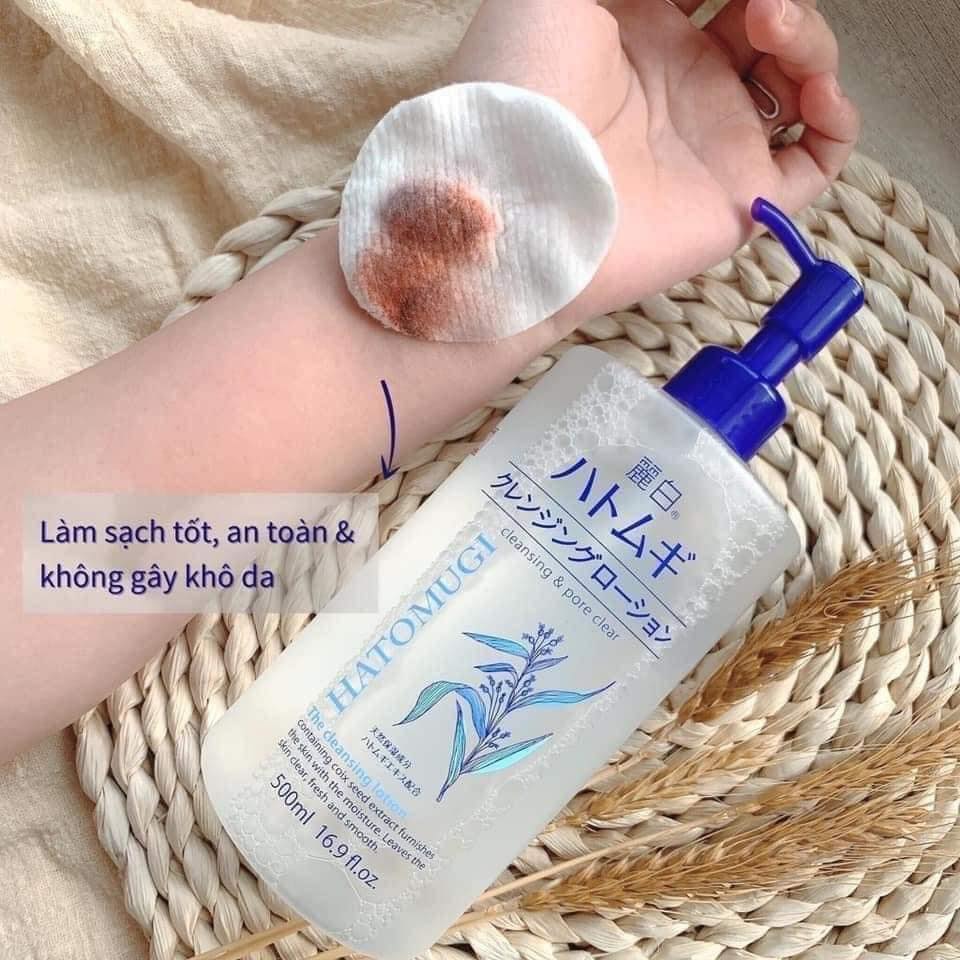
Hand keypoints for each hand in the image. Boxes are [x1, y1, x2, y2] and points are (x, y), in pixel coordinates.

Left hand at [448, 0, 858, 319]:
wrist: (513, 201)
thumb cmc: (519, 86)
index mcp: (639, 32)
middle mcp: (681, 86)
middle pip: (764, 25)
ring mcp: (712, 141)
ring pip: (797, 80)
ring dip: (809, 38)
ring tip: (772, 21)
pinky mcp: (738, 196)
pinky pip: (817, 161)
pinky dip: (839, 119)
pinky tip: (818, 89)